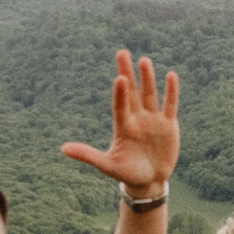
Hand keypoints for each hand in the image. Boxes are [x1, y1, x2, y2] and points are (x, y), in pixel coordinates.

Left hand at [63, 50, 180, 194]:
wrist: (149, 181)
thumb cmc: (126, 173)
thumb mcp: (107, 165)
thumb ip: (87, 155)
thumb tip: (62, 149)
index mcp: (123, 126)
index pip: (120, 105)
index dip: (120, 93)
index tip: (119, 78)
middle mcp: (137, 118)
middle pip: (132, 92)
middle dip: (128, 73)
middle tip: (121, 52)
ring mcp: (153, 120)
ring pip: (150, 94)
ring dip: (148, 78)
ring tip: (143, 60)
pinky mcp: (168, 125)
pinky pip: (170, 104)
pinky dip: (171, 91)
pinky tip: (170, 75)